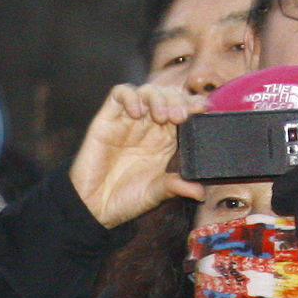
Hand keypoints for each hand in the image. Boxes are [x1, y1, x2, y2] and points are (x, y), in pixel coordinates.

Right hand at [67, 84, 206, 227]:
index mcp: (166, 140)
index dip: (194, 105)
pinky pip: (119, 94)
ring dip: (158, 97)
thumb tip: (199, 192)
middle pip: (169, 96)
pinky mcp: (107, 119)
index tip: (203, 109)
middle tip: (180, 116)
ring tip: (162, 116)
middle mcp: (149, 127)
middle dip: (178, 100)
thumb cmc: (124, 199)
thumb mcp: (154, 194)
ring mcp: (129, 120)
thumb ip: (174, 187)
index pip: (184, 111)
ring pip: (147, 91)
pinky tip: (136, 111)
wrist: (93, 207)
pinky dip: (130, 96)